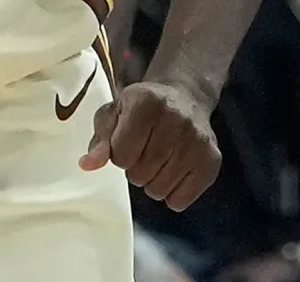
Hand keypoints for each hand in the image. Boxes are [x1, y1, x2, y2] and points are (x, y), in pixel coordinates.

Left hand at [79, 80, 220, 210]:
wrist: (184, 98)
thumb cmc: (141, 109)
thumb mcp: (113, 114)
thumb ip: (99, 140)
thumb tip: (87, 165)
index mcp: (145, 103)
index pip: (120, 154)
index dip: (118, 153)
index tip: (127, 141)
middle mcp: (176, 120)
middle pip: (139, 174)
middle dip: (134, 168)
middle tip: (143, 150)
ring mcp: (198, 141)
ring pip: (158, 190)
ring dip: (151, 182)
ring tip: (158, 159)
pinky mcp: (212, 161)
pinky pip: (180, 200)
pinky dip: (172, 194)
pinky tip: (173, 170)